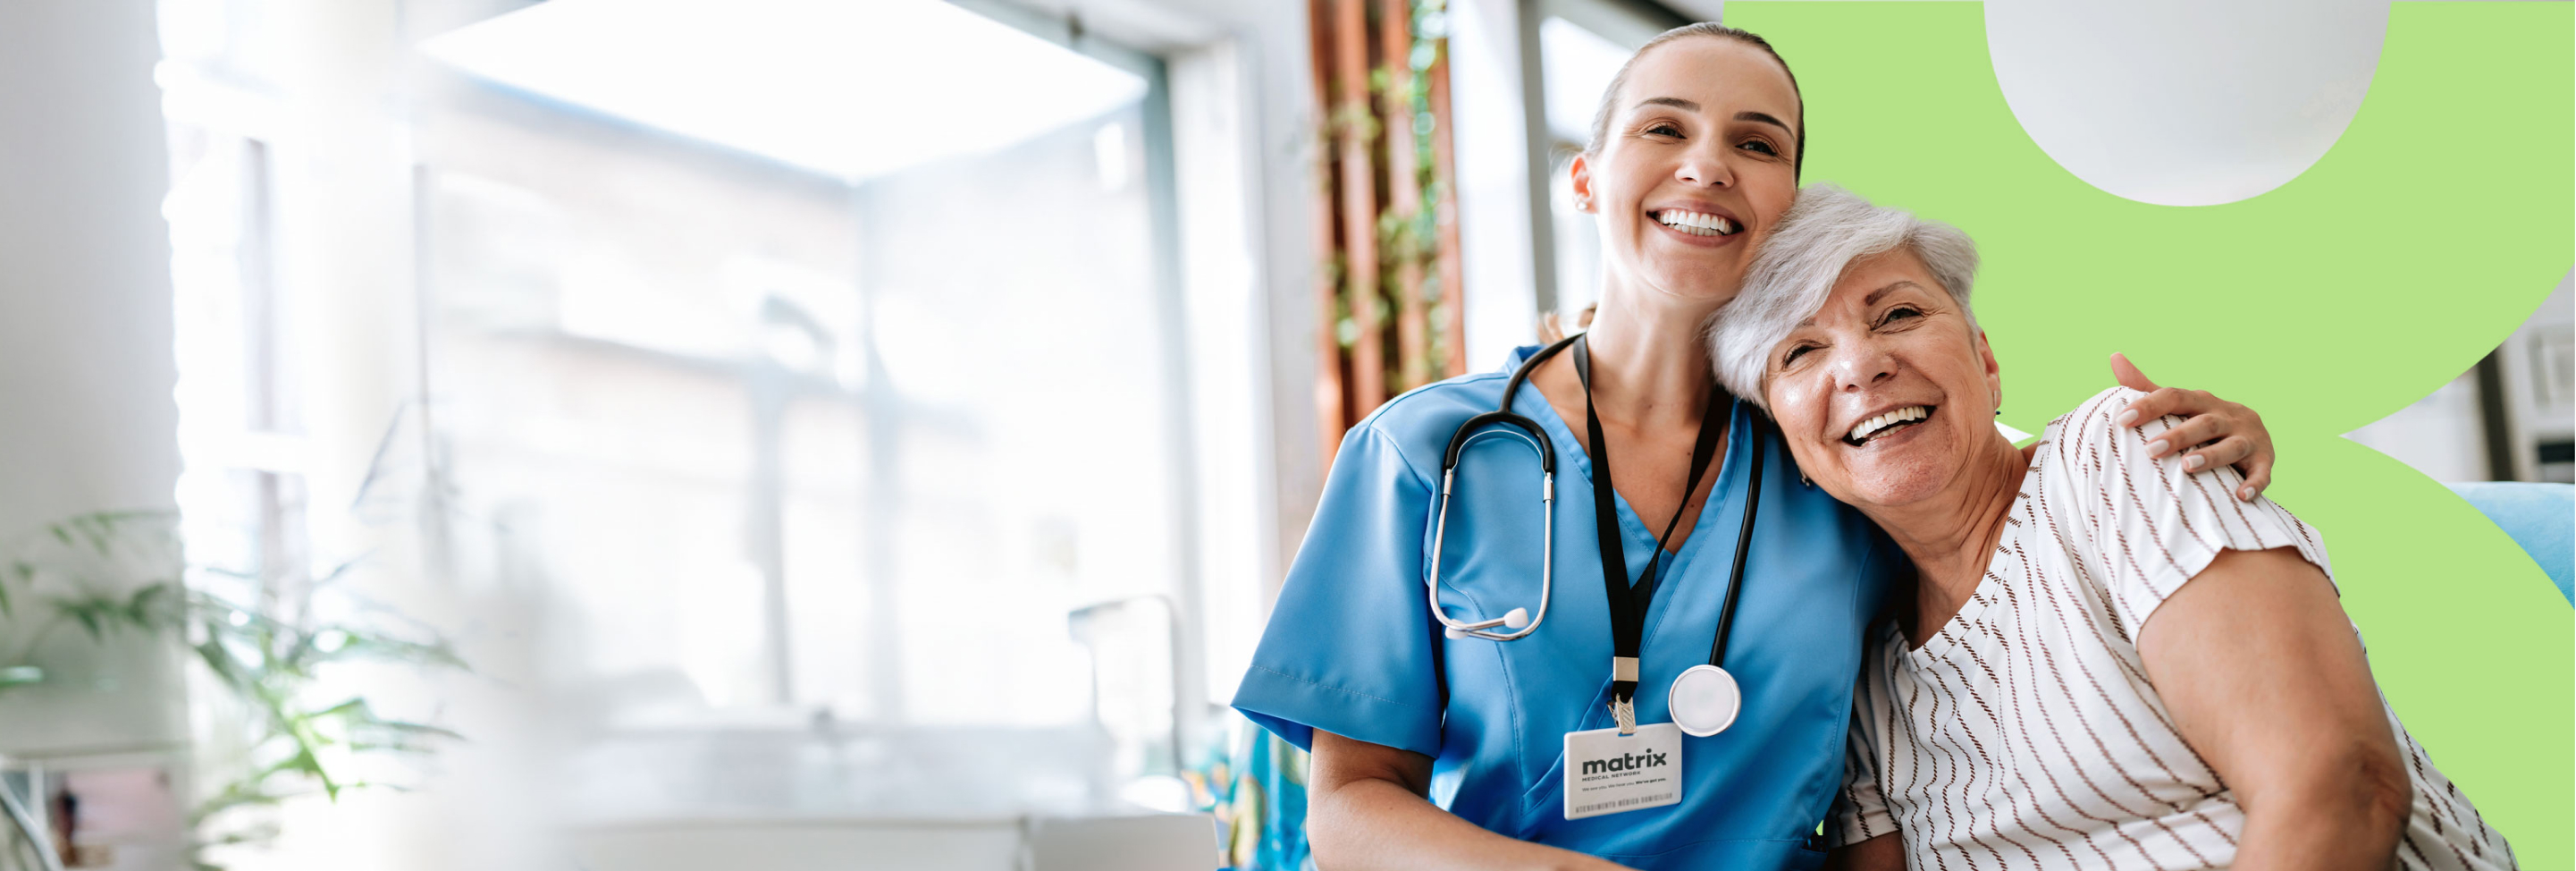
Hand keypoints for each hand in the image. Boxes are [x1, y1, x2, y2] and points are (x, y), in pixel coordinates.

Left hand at [2109, 353, 2273, 500]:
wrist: (2252, 438)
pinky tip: (2241, 495)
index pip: (2174, 397)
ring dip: (2211, 456)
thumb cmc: (2203, 423)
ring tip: (2187, 467)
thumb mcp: (2179, 405)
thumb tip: (2115, 357)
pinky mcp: (2265, 460)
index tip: (2122, 420)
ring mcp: (2249, 437)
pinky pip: (2262, 472)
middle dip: (2178, 436)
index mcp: (2202, 401)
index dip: (2149, 406)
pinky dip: (2254, 483)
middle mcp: (2228, 415)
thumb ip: (2147, 387)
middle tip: (2150, 450)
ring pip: (2232, 446)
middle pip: (2203, 422)